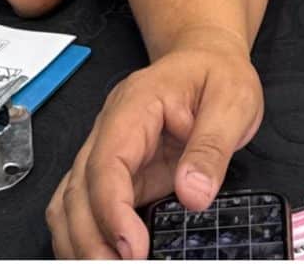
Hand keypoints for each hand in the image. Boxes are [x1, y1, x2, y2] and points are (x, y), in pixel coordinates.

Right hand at [46, 43, 262, 258]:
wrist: (206, 59)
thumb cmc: (217, 75)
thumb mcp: (234, 102)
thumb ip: (212, 148)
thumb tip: (193, 194)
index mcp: (135, 106)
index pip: (107, 164)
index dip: (111, 210)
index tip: (131, 246)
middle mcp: (109, 130)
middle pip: (79, 190)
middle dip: (91, 237)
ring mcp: (106, 151)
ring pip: (70, 201)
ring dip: (80, 240)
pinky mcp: (114, 171)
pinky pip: (83, 204)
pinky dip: (85, 233)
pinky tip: (101, 254)